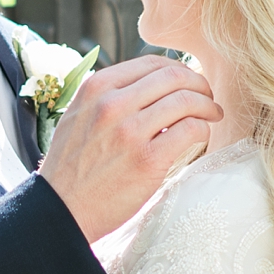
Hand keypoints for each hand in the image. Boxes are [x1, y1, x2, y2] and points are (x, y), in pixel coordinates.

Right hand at [36, 54, 221, 240]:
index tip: (188, 83)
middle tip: (207, 97)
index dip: (178, 70)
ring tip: (212, 115)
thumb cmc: (71, 167)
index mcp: (95, 88)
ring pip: (187, 101)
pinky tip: (201, 137)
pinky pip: (190, 130)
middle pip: (174, 77)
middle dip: (199, 84)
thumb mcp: (78, 116)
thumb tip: (149, 85)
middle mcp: (112, 104)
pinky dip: (203, 130)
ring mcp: (130, 132)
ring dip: (207, 106)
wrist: (61, 210)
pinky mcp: (147, 160)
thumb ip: (107, 97)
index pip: (151, 63)